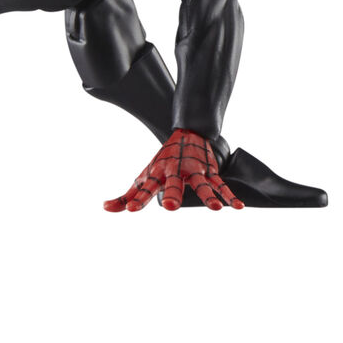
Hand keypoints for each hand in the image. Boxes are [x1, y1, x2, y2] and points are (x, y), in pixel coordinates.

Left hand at [104, 129, 243, 211]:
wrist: (187, 132)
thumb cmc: (162, 162)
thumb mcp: (144, 176)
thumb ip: (127, 196)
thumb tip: (105, 208)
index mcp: (157, 174)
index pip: (145, 188)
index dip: (138, 199)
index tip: (130, 210)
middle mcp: (175, 171)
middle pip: (173, 184)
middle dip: (172, 194)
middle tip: (169, 206)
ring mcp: (194, 170)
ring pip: (201, 184)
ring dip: (208, 195)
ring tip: (214, 208)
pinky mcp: (210, 171)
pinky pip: (220, 184)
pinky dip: (229, 195)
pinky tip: (237, 206)